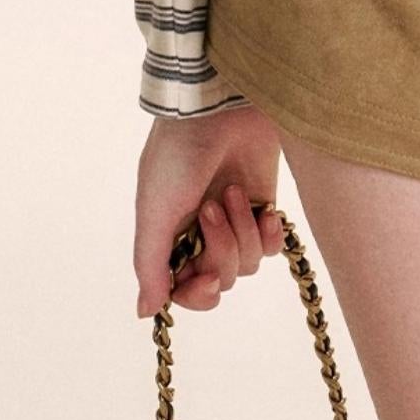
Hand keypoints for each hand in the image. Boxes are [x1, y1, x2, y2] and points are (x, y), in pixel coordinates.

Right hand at [134, 104, 289, 318]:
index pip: (186, 290)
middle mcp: (204, 234)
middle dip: (220, 248)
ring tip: (232, 191)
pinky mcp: (264, 205)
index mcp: (172, 238)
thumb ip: (151, 264)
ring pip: (248, 264)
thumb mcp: (155, 211)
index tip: (206, 282)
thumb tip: (147, 312)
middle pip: (221, 278)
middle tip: (211, 206)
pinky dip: (269, 233)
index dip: (197, 295)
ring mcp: (236, 220)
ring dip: (241, 230)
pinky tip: (267, 211)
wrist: (218, 108)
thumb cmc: (178, 155)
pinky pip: (272, 245)